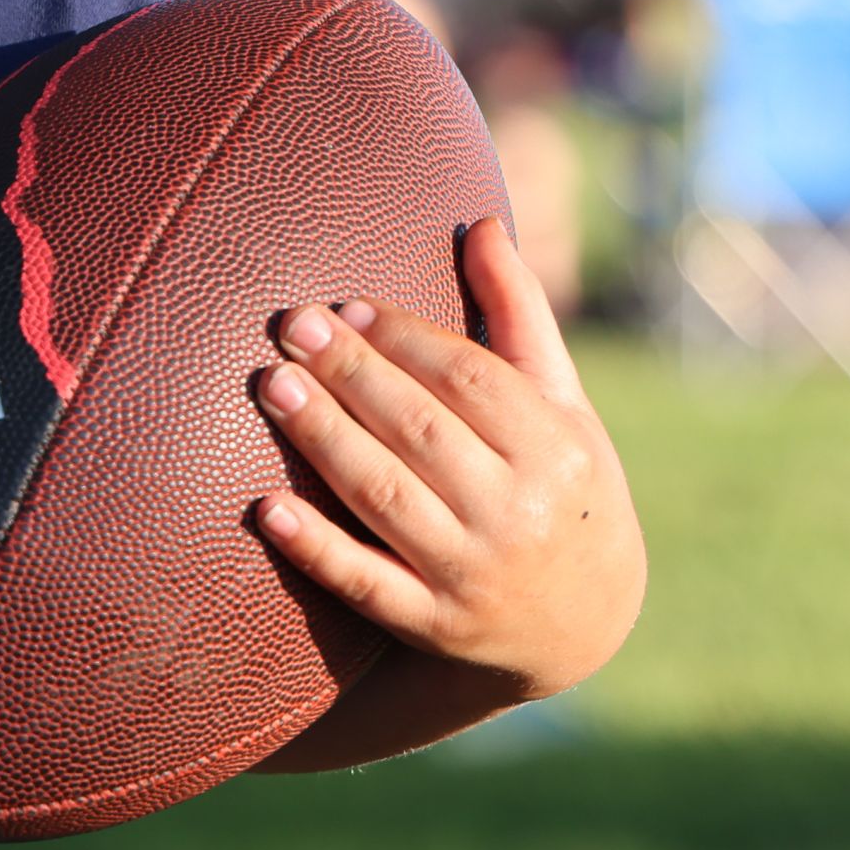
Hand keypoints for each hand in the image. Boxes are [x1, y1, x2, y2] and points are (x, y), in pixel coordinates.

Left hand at [249, 214, 644, 701]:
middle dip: (351, 376)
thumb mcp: (561, 402)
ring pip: (387, 498)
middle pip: (422, 432)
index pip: (469, 381)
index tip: (345, 308)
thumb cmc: (561, 483)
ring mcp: (473, 574)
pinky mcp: (433, 624)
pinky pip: (366, 584)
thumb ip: (517, 313)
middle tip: (290, 329)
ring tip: (271, 386)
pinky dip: (315, 548)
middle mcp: (519, 513)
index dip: (404, 340)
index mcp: (556, 448)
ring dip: (323, 440)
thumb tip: (482, 223)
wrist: (583, 625)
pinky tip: (265, 509)